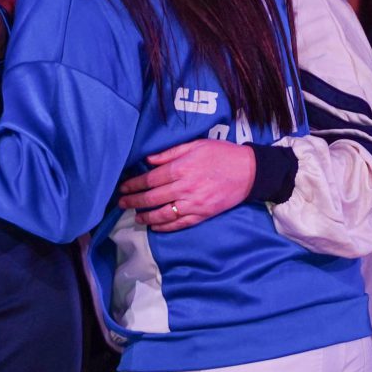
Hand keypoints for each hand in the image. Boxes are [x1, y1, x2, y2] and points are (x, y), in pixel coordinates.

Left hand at [117, 139, 254, 231]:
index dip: (133, 185)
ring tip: (136, 217)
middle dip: (134, 201)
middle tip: (121, 203)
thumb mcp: (194, 145)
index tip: (123, 188)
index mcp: (180, 168)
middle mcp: (184, 188)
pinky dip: (165, 227)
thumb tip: (148, 160)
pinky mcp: (203, 215)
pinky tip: (155, 226)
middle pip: (152, 198)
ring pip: (163, 213)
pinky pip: (180, 223)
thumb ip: (169, 153)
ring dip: (146, 216)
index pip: (149, 180)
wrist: (249, 171)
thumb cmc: (221, 154)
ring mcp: (194, 203)